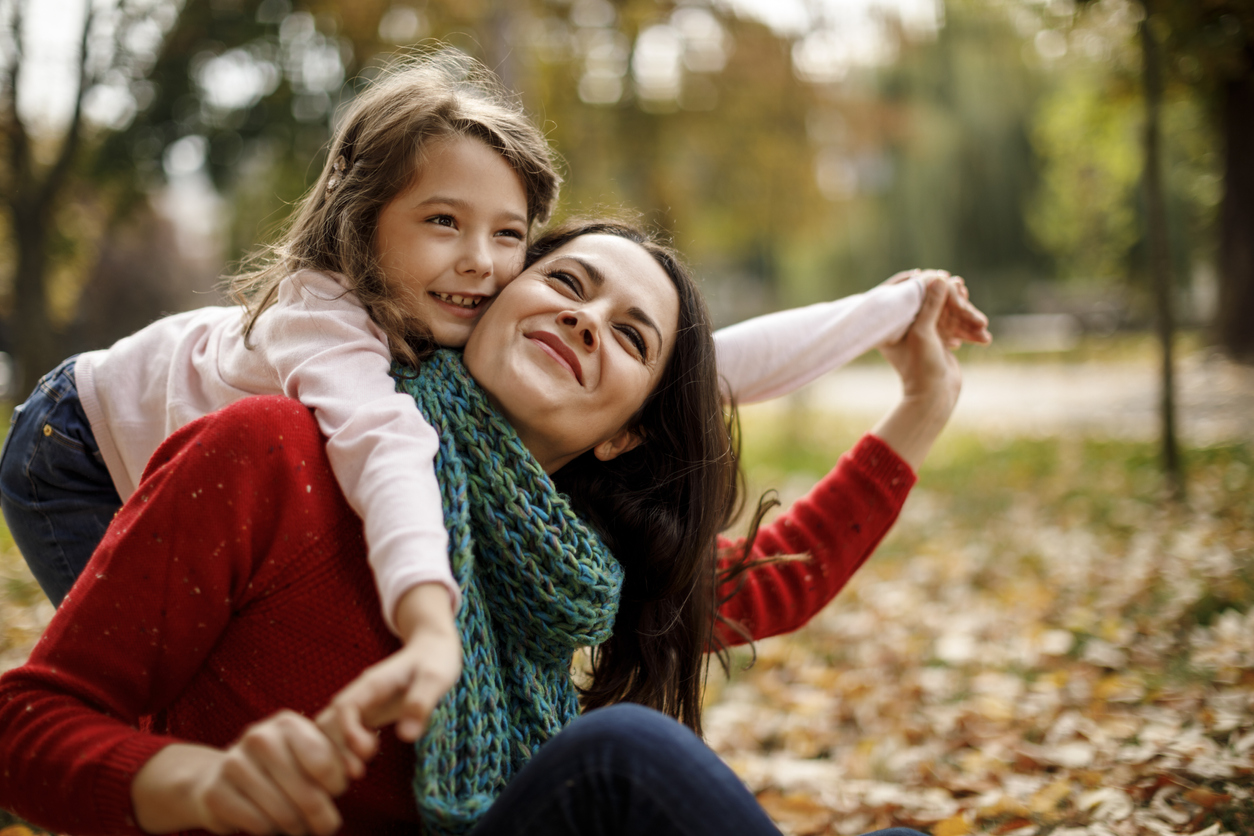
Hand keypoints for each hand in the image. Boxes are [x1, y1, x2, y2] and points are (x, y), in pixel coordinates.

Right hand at [132, 712, 347, 835]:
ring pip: (284, 813)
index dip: (336, 786)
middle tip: (326, 826)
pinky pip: (259, 825)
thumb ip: (343, 756)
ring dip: (298, 827)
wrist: (221, 779)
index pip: (325, 763)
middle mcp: (259, 738)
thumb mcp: (311, 754)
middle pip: (306, 793)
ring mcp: (234, 765)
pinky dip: (272, 832)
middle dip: (321, 816)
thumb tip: (365, 756)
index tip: (334, 792)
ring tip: (299, 826)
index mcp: (287, 724)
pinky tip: (272, 825)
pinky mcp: (216, 794)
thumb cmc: (281, 768)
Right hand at [316, 584, 461, 765]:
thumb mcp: (435, 679)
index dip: (348, 733)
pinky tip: (359, 766)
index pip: (343, 709)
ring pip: (328, 731)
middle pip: (326, 723)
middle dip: (333, 749)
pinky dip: (341, 752)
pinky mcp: (363, 715)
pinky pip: (340, 734)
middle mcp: (358, 695)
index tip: (368, 752)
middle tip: (358, 772)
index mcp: (371, 685)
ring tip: (358, 772)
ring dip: (335, 753)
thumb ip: (421, 703)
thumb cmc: (434, 660)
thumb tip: (406, 737)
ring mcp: (359, 706)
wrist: (431, 647)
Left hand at [872, 278, 965, 470]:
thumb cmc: (921, 367)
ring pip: (946, 315)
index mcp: (893, 324)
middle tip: (961, 289)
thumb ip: (930, 305)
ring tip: (978, 316)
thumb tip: (939, 278)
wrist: (934, 398)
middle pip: (930, 303)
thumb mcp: (924, 333)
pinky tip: (982, 335)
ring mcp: (923, 335)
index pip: (908, 295)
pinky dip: (968, 331)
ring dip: (965, 316)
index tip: (941, 277)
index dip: (924, 284)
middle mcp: (906, 328)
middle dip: (951, 299)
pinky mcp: (939, 342)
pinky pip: (955, 329)